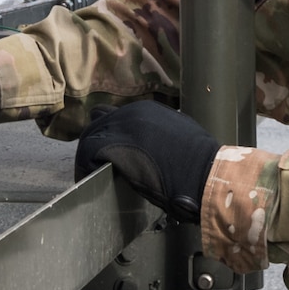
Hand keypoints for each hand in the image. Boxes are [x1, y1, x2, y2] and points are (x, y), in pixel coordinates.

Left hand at [74, 101, 220, 222]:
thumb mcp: (179, 135)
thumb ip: (159, 133)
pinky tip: (87, 180)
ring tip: (89, 173)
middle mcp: (131, 112)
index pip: (116, 117)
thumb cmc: (199, 162)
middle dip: (97, 143)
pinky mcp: (112, 145)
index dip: (111, 136)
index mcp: (147, 109)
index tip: (110, 154)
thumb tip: (150, 145)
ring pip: (90, 136)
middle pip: (98, 123)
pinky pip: (86, 153)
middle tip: (95, 165)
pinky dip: (83, 167)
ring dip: (88, 155)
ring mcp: (120, 127)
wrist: (204, 173)